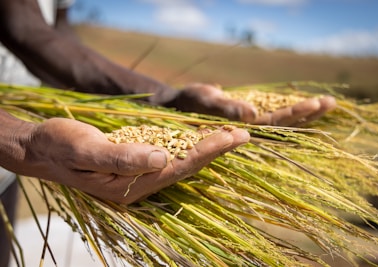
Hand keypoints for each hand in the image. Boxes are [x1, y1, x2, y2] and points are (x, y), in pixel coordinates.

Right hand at [22, 118, 248, 202]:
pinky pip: (169, 152)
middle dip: (216, 149)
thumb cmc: (61, 146)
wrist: (44, 147)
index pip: (179, 166)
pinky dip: (188, 143)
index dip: (208, 151)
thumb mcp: (86, 150)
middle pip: (186, 165)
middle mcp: (140, 181)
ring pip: (181, 159)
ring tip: (231, 134)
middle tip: (243, 134)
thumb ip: (122, 157)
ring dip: (206, 147)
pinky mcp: (136, 160)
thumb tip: (161, 156)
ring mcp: (139, 172)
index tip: (232, 136)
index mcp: (131, 183)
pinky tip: (200, 136)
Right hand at [170, 83, 335, 125]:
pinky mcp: (246, 116)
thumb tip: (253, 115)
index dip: (295, 114)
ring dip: (302, 113)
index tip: (316, 103)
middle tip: (330, 102)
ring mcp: (248, 124)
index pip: (274, 124)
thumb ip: (226, 108)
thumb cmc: (186, 102)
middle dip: (306, 114)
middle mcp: (248, 129)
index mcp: (240, 128)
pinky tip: (302, 104)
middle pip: (283, 125)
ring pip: (280, 121)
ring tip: (326, 103)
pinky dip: (288, 108)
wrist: (176, 105)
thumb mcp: (204, 101)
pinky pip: (272, 114)